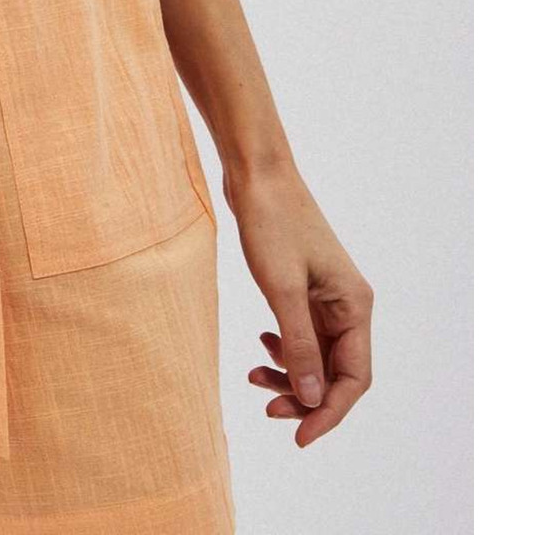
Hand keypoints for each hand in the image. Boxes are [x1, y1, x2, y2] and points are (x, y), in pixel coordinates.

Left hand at [226, 157, 373, 446]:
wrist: (256, 173)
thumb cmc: (271, 222)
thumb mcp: (282, 289)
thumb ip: (299, 346)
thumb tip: (313, 400)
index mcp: (355, 305)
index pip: (354, 378)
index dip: (330, 413)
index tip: (299, 436)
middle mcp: (348, 305)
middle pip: (335, 372)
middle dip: (305, 396)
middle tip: (267, 408)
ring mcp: (326, 296)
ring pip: (317, 356)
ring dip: (290, 375)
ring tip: (254, 378)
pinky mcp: (305, 288)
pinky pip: (303, 335)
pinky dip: (284, 349)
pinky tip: (262, 346)